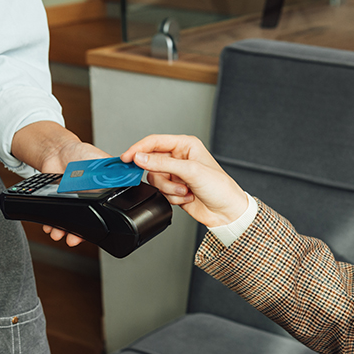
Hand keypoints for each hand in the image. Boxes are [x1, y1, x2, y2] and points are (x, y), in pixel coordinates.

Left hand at [10, 121, 109, 246]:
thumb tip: (128, 179)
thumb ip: (114, 172)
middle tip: (74, 239)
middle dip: (79, 235)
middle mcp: (88, 202)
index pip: (104, 214)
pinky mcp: (58, 203)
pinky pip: (54, 217)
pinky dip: (50, 224)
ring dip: (63, 231)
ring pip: (70, 224)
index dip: (101, 226)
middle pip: (86, 224)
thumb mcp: (101, 161)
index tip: (96, 234)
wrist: (57, 150)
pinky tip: (49, 227)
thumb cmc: (80, 152)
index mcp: (102, 194)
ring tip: (58, 234)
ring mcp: (73, 203)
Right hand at [121, 135, 247, 227]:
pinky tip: (187, 197)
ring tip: (185, 191)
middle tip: (171, 181)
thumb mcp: (191, 171)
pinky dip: (172, 197)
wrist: (226, 212)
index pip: (155, 142)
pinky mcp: (175, 189)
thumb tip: (140, 157)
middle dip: (162, 176)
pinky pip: (161, 191)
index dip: (138, 149)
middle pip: (152, 162)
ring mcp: (176, 174)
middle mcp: (179, 157)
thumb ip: (162, 163)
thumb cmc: (219, 187)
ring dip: (169, 189)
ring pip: (156, 179)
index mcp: (186, 145)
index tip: (126, 157)